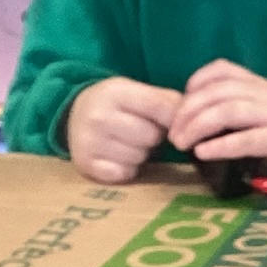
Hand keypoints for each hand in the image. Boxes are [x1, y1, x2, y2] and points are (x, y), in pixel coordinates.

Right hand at [66, 78, 182, 184]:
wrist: (73, 115)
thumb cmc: (115, 105)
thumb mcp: (136, 92)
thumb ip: (167, 101)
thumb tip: (193, 119)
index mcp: (115, 92)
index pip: (160, 107)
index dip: (174, 119)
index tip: (174, 124)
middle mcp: (98, 116)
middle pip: (151, 136)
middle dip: (153, 137)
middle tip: (141, 132)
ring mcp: (89, 141)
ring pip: (139, 157)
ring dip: (140, 154)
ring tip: (128, 143)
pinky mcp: (85, 164)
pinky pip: (124, 174)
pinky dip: (126, 169)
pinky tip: (118, 157)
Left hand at [168, 60, 266, 175]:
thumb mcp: (263, 107)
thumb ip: (236, 104)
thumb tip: (194, 116)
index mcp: (259, 84)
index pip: (221, 70)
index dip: (194, 84)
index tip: (181, 106)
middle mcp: (265, 94)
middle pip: (218, 92)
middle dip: (188, 112)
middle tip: (173, 135)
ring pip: (229, 111)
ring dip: (199, 126)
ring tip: (183, 144)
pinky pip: (249, 139)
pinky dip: (223, 145)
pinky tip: (204, 153)